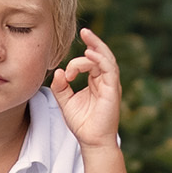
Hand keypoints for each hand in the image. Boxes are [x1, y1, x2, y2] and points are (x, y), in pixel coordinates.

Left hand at [51, 27, 121, 148]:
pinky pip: (110, 70)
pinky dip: (101, 60)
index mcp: (96, 82)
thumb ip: (61, 86)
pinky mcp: (113, 91)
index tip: (66, 72)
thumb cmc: (81, 123)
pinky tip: (90, 54)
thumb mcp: (65, 102)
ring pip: (107, 60)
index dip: (78, 61)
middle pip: (102, 56)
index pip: (91, 63)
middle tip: (84, 31)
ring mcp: (111, 85)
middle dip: (94, 42)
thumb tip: (59, 71)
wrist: (91, 141)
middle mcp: (105, 81)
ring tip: (87, 36)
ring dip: (97, 47)